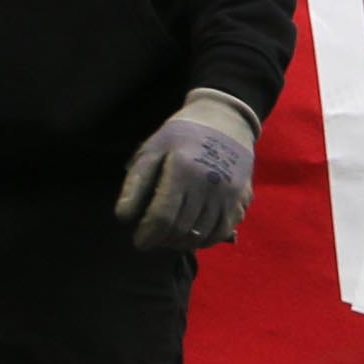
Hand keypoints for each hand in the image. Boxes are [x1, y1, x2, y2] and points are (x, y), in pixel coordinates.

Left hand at [117, 90, 260, 252]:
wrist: (225, 122)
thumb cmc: (181, 136)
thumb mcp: (153, 149)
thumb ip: (136, 182)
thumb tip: (123, 217)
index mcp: (183, 170)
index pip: (162, 216)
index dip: (148, 234)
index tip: (138, 240)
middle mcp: (209, 184)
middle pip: (180, 229)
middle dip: (161, 239)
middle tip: (152, 237)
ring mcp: (228, 194)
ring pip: (200, 235)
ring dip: (179, 242)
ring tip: (167, 236)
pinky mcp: (240, 200)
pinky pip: (221, 233)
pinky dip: (203, 240)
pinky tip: (190, 235)